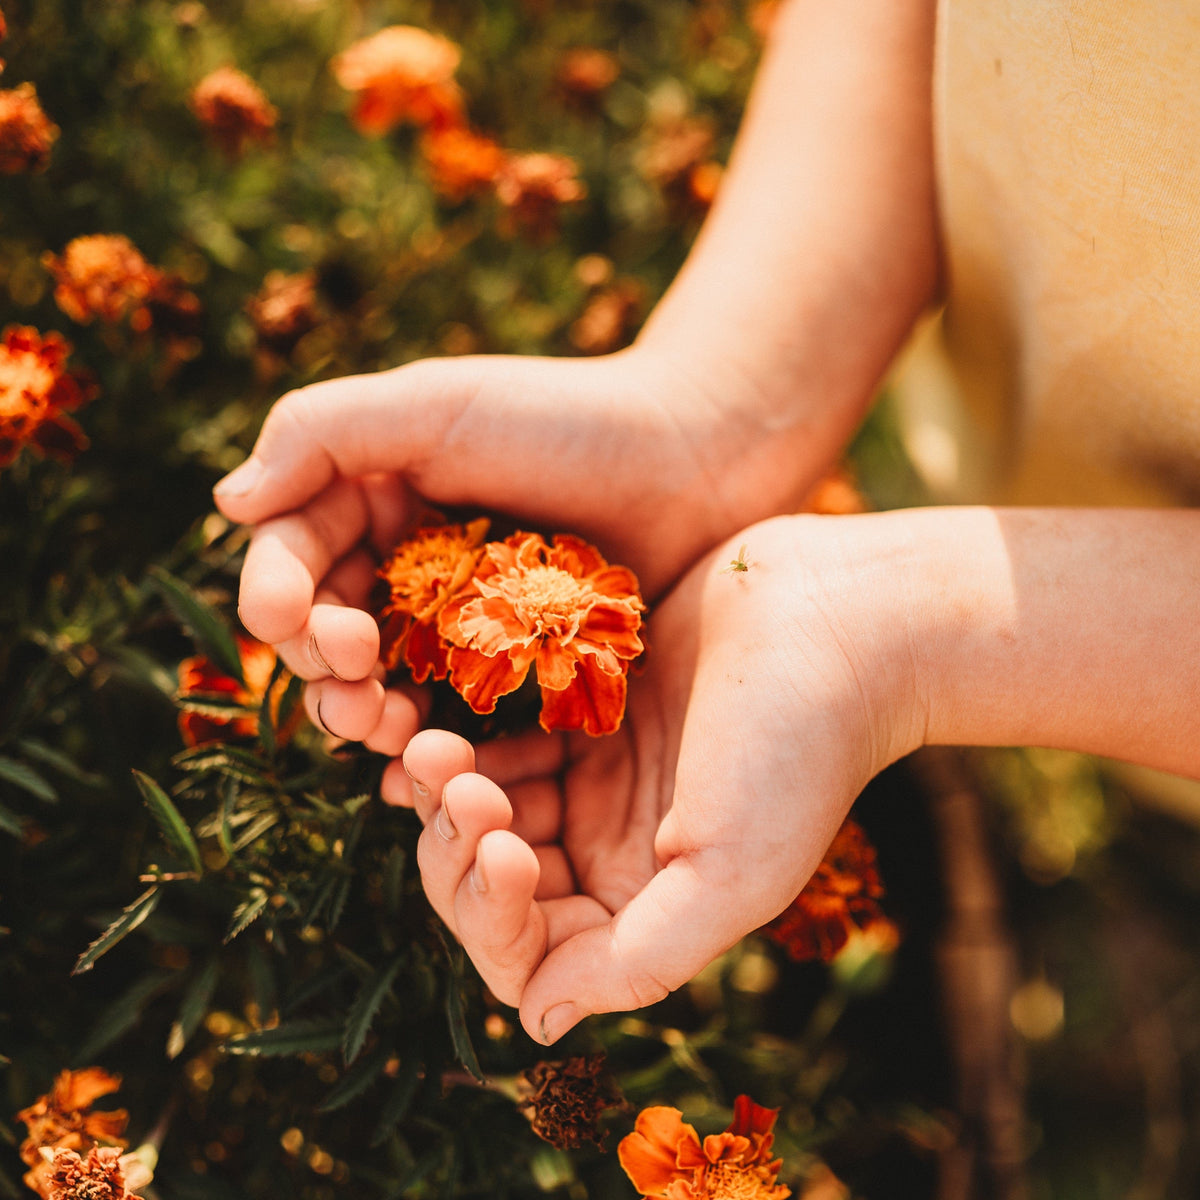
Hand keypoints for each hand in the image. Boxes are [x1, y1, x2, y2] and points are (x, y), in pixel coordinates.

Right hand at [212, 345, 826, 749]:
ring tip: (389, 733)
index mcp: (373, 496)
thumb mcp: (438, 404)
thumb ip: (325, 434)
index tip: (300, 622)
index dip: (280, 596)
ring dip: (368, 715)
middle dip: (325, 668)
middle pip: (328, 632)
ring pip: (384, 685)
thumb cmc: (569, 418)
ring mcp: (459, 623)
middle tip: (356, 693)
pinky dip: (432, 742)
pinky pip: (453, 716)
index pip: (292, 556)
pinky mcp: (513, 670)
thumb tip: (228, 504)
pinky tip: (430, 765)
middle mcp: (406, 564)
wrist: (696, 460)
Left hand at [390, 514, 926, 1041]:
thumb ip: (637, 959)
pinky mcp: (591, 723)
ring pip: (492, 818)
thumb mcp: (731, 873)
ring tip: (429, 749)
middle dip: (457, 847)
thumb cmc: (794, 749)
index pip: (531, 956)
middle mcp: (618, 860)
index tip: (500, 843)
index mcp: (650, 911)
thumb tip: (536, 1022)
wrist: (834, 617)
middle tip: (451, 780)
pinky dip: (469, 752)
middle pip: (497, 889)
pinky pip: (508, 753)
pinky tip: (430, 740)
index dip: (491, 916)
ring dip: (448, 796)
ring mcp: (602, 789)